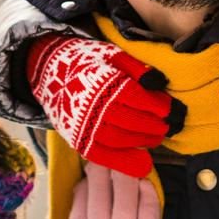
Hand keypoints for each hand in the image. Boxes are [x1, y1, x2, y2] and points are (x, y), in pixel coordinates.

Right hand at [26, 35, 185, 177]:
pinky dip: (124, 162)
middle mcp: (94, 106)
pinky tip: (143, 164)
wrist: (47, 70)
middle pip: (133, 121)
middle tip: (168, 125)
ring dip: (144, 141)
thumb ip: (137, 68)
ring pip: (121, 140)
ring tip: (157, 137)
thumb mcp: (112, 53)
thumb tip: (159, 83)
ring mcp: (84, 126)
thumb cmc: (86, 60)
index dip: (159, 106)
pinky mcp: (77, 140)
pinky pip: (103, 156)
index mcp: (104, 82)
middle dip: (156, 125)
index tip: (170, 108)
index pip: (138, 98)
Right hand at [55, 162, 162, 218]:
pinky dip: (146, 195)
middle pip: (99, 197)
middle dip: (100, 173)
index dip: (83, 189)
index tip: (86, 177)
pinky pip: (147, 214)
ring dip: (122, 175)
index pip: (79, 209)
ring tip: (122, 161)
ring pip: (122, 198)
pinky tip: (144, 183)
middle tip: (102, 157)